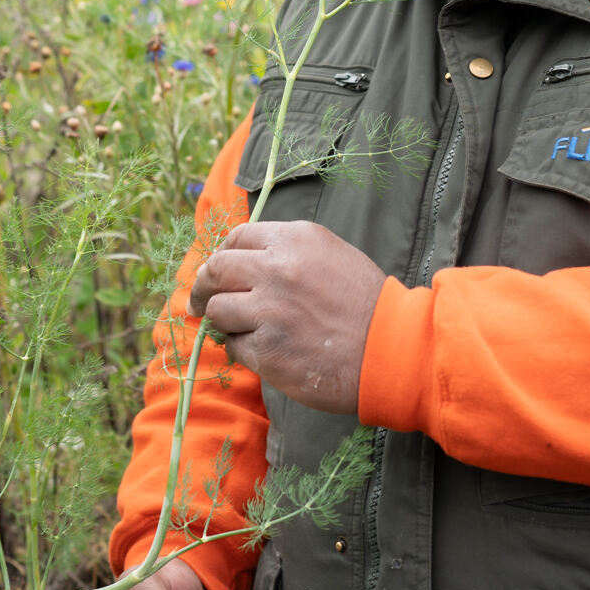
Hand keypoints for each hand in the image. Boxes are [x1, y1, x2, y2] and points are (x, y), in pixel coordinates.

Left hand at [189, 220, 386, 413]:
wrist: (391, 348)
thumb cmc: (366, 304)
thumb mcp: (331, 255)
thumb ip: (288, 253)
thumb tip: (245, 264)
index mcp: (294, 240)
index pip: (236, 238)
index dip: (222, 256)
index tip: (216, 271)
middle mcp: (276, 268)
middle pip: (216, 270)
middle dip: (201, 287)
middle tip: (198, 302)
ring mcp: (268, 310)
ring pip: (217, 309)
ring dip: (224, 321)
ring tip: (244, 330)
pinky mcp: (265, 349)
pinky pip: (234, 345)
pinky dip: (243, 349)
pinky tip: (267, 351)